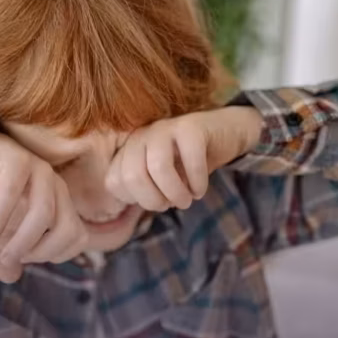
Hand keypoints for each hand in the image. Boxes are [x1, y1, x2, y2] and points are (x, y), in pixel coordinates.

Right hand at [0, 133, 88, 282]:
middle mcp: (57, 186)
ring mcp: (40, 170)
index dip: (55, 254)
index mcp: (64, 203)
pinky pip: (13, 192)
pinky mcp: (17, 160)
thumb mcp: (4, 233)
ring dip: (21, 238)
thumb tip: (9, 278)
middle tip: (13, 258)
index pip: (78, 237)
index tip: (28, 258)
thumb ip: (9, 255)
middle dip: (40, 251)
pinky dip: (1, 217)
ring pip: (42, 212)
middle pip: (67, 227)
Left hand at [105, 106, 262, 211]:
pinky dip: (197, 183)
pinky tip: (200, 189)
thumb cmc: (186, 164)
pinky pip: (190, 160)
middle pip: (132, 176)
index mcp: (127, 150)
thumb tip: (123, 212)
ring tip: (187, 200)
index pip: (114, 183)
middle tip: (172, 205)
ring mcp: (165, 128)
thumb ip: (139, 192)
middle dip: (154, 200)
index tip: (157, 201)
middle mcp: (141, 136)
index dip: (137, 201)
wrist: (222, 134)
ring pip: (158, 167)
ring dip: (176, 193)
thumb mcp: (159, 181)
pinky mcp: (191, 126)